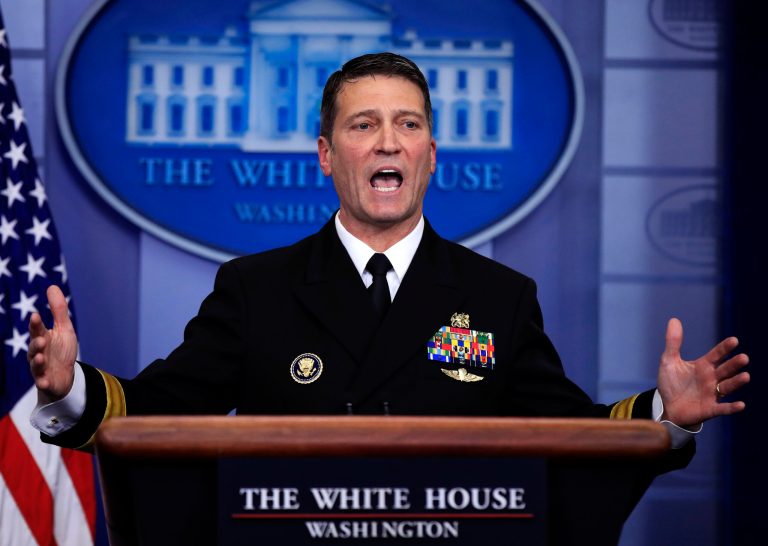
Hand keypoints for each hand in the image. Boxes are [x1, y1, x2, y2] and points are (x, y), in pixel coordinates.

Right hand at [27, 285, 78, 403]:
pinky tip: (44, 382)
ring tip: (41, 357)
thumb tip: (52, 286)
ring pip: (36, 364)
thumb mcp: (64, 328)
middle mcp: (38, 352)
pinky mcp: (46, 381)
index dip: (35, 324)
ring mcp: (41, 368)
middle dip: (36, 343)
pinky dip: (43, 382)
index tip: (35, 315)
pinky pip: (43, 382)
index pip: (37, 329)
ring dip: (38, 361)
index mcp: (42, 338)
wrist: (63, 376)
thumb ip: (58, 310)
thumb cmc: (61, 350)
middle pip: (35, 347)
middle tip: (41, 339)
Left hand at [658, 317, 748, 426]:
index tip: (734, 340)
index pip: (716, 355)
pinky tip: (741, 405)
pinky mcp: (710, 409)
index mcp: (703, 366)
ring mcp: (712, 394)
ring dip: (736, 382)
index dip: (724, 348)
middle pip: (725, 370)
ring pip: (727, 387)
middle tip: (744, 358)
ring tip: (746, 376)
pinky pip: (723, 408)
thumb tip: (674, 319)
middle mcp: (711, 378)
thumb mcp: (669, 361)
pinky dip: (731, 407)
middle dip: (734, 364)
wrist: (669, 407)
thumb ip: (673, 342)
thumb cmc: (672, 384)